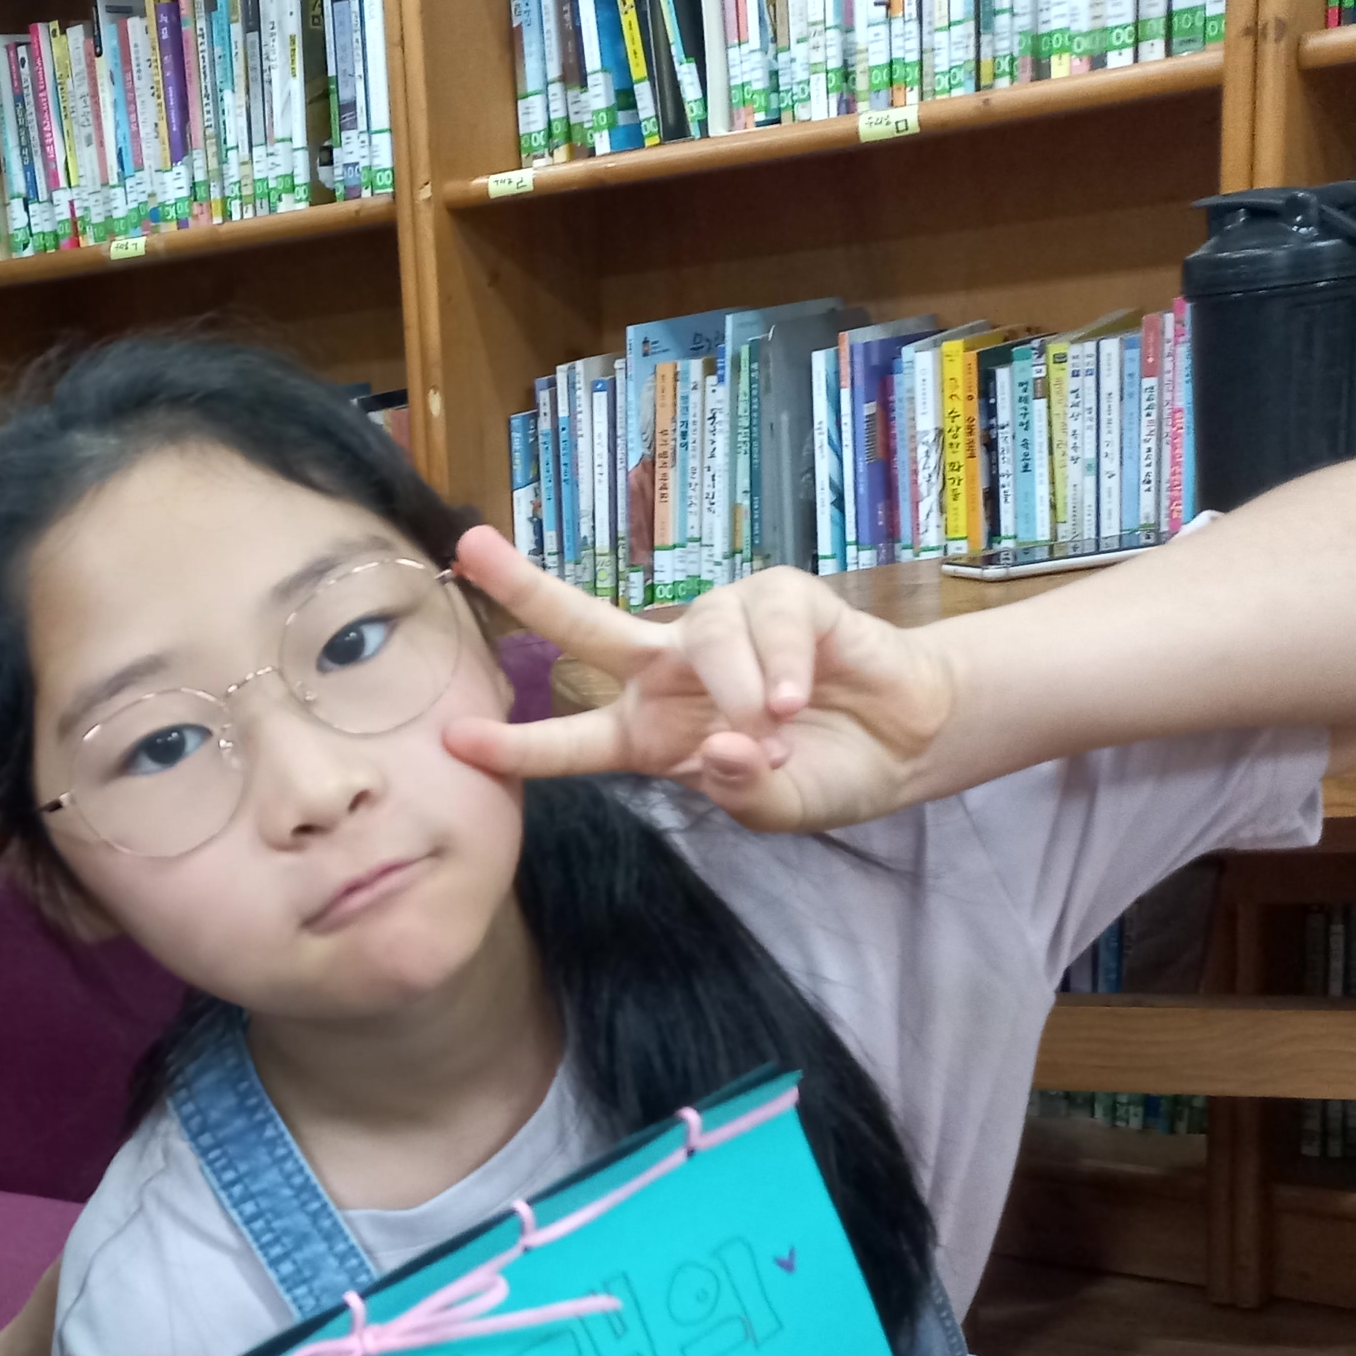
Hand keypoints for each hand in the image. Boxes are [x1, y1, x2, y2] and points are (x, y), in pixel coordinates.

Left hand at [440, 522, 960, 830]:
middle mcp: (668, 670)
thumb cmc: (820, 771)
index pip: (570, 741)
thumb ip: (741, 788)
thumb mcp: (774, 806)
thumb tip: (724, 747)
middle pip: (585, 623)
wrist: (903, 740)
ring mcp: (720, 627)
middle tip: (469, 548)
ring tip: (781, 728)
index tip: (453, 740)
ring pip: (704, 636)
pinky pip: (768, 622)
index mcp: (647, 732)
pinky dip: (784, 665)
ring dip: (741, 689)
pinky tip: (802, 698)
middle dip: (526, 586)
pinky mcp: (780, 598)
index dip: (515, 744)